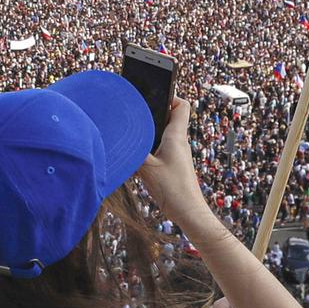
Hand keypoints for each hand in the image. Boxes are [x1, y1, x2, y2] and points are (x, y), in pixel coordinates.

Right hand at [137, 98, 208, 225]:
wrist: (188, 212)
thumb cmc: (171, 189)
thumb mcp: (146, 168)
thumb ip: (134, 150)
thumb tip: (121, 138)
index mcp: (176, 136)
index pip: (181, 105)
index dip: (170, 95)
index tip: (152, 94)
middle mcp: (179, 142)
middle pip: (170, 117)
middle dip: (154, 112)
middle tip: (136, 112)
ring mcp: (178, 154)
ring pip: (164, 133)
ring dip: (151, 130)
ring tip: (134, 133)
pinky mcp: (174, 165)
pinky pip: (162, 147)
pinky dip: (151, 146)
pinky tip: (138, 154)